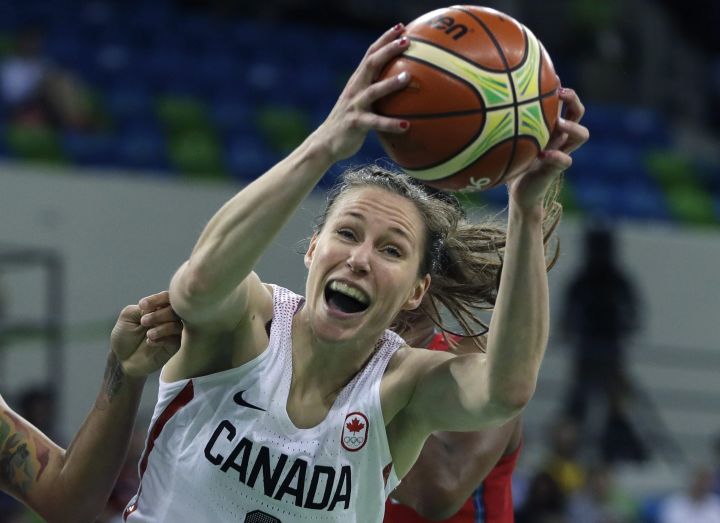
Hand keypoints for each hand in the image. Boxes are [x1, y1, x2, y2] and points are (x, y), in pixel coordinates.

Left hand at [110, 291, 181, 377]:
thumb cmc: (124, 337)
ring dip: (162, 328)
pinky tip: (150, 342)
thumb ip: (140, 309)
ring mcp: (171, 332)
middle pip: (174, 310)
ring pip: (177, 324)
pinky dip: (163, 339)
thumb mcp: (127, 317)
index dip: (157, 298)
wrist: (122, 359)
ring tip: (148, 334)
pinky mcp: (173, 346)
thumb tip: (154, 307)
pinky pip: (175, 339)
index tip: (143, 305)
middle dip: (159, 314)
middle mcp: (167, 318)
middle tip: (144, 322)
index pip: (166, 297)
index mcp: (157, 308)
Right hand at [311, 23, 411, 162]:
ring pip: (373, 91)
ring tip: (408, 78)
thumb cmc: (348, 123)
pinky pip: (376, 123)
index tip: (401, 27)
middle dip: (388, 50)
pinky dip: (391, 124)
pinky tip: (407, 126)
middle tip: (406, 41)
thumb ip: (375, 93)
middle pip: (372, 63)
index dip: (385, 39)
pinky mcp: (355, 123)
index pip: (371, 54)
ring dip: (391, 83)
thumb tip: (402, 88)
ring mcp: (354, 105)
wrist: (325, 143)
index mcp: (357, 82)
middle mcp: (355, 89)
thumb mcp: (360, 103)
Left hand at [508, 87, 588, 210]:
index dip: (563, 90)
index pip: (566, 103)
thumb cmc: (511, 163)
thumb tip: (483, 100)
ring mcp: (561, 152)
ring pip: (581, 135)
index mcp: (551, 128)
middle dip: (573, 100)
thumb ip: (504, 124)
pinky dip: (557, 155)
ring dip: (572, 126)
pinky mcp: (556, 169)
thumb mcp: (508, 140)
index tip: (552, 79)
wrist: (519, 194)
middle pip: (579, 113)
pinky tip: (542, 154)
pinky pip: (565, 160)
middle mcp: (560, 137)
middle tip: (560, 93)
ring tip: (559, 124)